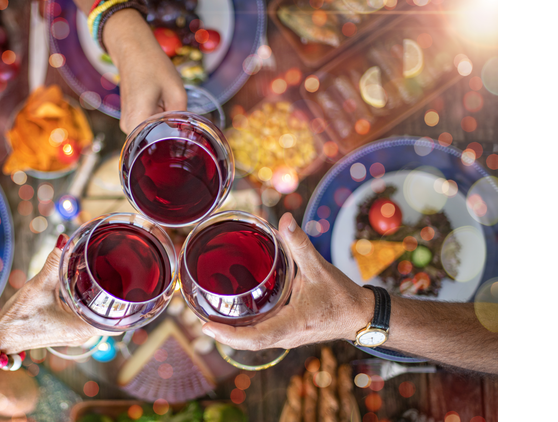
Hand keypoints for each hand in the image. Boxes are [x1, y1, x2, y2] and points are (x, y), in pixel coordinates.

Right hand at [0, 235, 117, 353]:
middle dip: (112, 292)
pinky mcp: (68, 329)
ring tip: (104, 272)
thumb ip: (53, 263)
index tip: (129, 281)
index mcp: (82, 328)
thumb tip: (65, 240)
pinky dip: (87, 298)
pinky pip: (85, 312)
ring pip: (97, 312)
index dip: (125, 300)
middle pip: (109, 312)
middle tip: (115, 268)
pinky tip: (85, 283)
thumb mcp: (37, 287)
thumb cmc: (18, 318)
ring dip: (99, 295)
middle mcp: (83, 334)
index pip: (116, 317)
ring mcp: (76, 333)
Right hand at [103, 9, 186, 133]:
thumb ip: (181, 116)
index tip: (184, 133)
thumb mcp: (176, 90)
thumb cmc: (153, 66)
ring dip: (163, 122)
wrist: (132, 50)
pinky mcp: (129, 117)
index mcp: (137, 121)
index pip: (157, 145)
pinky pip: (147, 124)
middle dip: (169, 130)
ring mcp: (126, 123)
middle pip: (155, 140)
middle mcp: (127, 127)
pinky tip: (160, 101)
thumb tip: (184, 131)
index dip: (173, 141)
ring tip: (166, 101)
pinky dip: (157, 117)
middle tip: (177, 111)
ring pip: (151, 132)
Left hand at [201, 213, 374, 350]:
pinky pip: (262, 336)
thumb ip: (299, 244)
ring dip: (233, 335)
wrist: (361, 316)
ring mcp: (288, 337)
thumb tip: (286, 219)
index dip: (231, 335)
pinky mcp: (288, 333)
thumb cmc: (342, 297)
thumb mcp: (320, 268)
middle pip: (250, 343)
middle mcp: (288, 335)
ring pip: (255, 342)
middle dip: (224, 336)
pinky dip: (245, 332)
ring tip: (210, 321)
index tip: (208, 328)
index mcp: (293, 323)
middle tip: (200, 322)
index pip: (257, 336)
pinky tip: (233, 320)